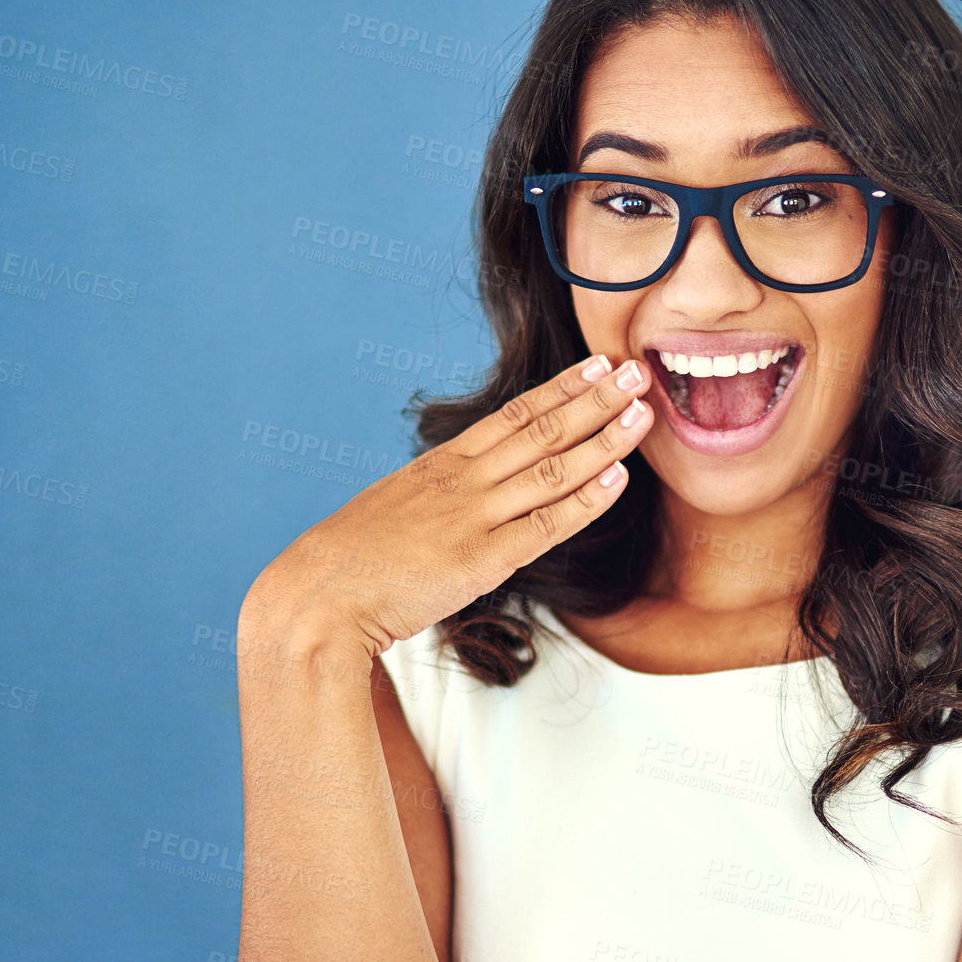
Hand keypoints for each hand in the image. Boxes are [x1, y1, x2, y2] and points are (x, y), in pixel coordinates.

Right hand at [242, 353, 653, 654]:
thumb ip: (434, 500)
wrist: (318, 596)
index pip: (513, 415)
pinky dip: (586, 500)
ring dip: (604, 438)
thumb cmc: (349, 563)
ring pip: (553, 469)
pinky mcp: (482, 561)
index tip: (596, 365)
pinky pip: (547, 526)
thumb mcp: (393, 511)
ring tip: (642, 413)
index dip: (561, 389)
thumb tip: (460, 499)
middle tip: (638, 371)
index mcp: (441, 466)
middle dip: (596, 399)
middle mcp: (462, 482)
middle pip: (542, 430)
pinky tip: (618, 478)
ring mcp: (474, 518)